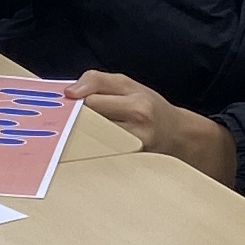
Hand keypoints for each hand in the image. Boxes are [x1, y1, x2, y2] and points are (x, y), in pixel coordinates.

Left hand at [77, 70, 237, 185]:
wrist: (176, 135)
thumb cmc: (149, 107)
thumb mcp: (128, 84)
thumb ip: (97, 81)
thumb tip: (69, 92)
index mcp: (136, 104)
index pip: (92, 100)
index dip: (76, 100)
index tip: (68, 101)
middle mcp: (137, 129)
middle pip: (89, 122)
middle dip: (76, 118)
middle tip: (70, 117)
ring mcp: (133, 149)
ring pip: (90, 140)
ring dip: (81, 134)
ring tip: (80, 129)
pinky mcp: (128, 163)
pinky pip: (98, 154)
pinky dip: (90, 148)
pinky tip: (90, 144)